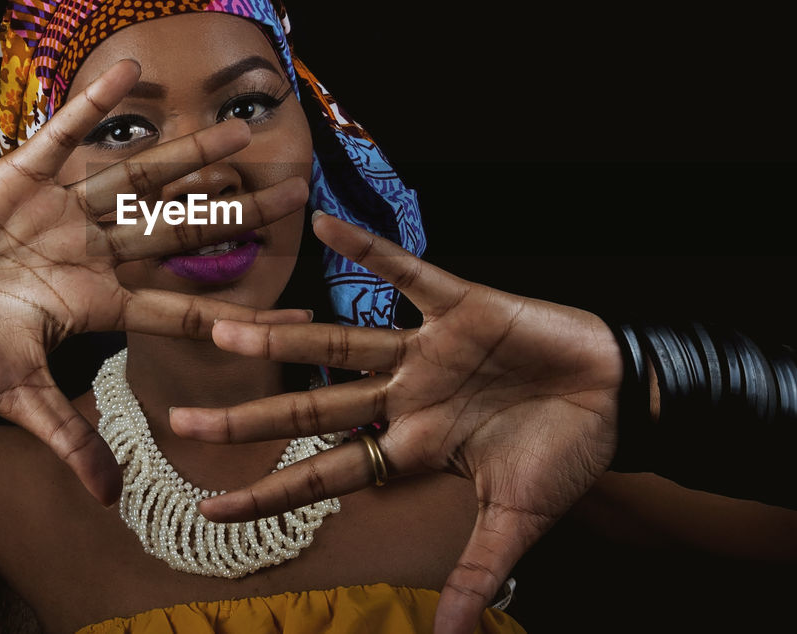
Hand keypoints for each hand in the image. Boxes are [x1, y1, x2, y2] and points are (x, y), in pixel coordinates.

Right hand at [0, 60, 308, 505]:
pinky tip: (130, 70)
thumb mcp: (20, 395)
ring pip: (139, 177)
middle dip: (233, 213)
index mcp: (101, 298)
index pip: (184, 304)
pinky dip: (94, 105)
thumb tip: (110, 501)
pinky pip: (65, 132)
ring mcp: (65, 208)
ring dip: (188, 155)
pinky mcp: (23, 174)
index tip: (296, 312)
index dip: (238, 309)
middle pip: (178, 228)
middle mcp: (95, 248)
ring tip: (240, 133)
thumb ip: (68, 437)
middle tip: (292, 194)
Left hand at [170, 211, 623, 633]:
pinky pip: (407, 271)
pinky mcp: (459, 306)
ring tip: (222, 330)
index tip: (209, 511)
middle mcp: (405, 397)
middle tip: (179, 423)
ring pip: (339, 343)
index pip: (326, 475)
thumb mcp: (516, 520)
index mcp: (413, 448)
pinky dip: (369, 249)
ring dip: (283, 338)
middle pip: (312, 409)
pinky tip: (324, 224)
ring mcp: (426, 350)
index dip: (271, 492)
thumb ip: (476, 572)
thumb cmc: (566, 452)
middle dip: (249, 418)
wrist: (616, 395)